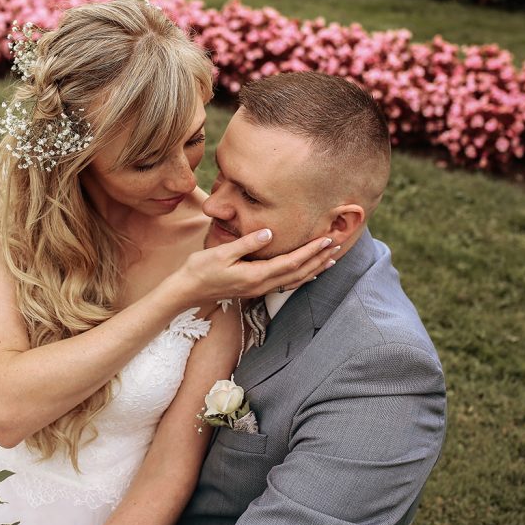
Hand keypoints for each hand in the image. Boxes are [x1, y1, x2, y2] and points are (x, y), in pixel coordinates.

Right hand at [171, 228, 337, 301]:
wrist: (187, 291)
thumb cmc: (200, 269)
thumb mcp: (221, 252)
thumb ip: (246, 243)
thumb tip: (269, 233)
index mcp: (255, 275)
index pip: (290, 262)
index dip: (310, 251)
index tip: (325, 239)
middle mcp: (260, 285)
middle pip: (297, 273)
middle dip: (318, 259)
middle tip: (337, 245)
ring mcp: (258, 289)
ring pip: (293, 280)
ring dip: (313, 269)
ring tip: (330, 259)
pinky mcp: (254, 289)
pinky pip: (284, 284)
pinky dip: (300, 277)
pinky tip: (308, 273)